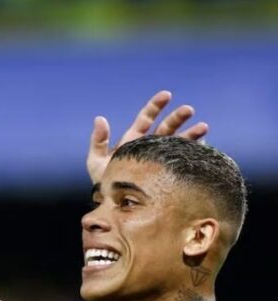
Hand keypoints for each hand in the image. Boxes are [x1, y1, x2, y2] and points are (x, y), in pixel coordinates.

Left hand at [87, 90, 208, 182]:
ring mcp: (159, 158)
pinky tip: (202, 148)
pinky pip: (182, 160)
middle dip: (177, 118)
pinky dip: (192, 152)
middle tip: (189, 110)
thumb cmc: (104, 183)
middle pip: (166, 127)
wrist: (115, 206)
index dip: (155, 106)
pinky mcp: (167, 172)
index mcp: (133, 140)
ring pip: (177, 142)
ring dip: (190, 134)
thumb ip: (98, 141)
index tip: (167, 95)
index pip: (146, 119)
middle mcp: (149, 146)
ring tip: (203, 128)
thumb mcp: (97, 161)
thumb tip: (99, 118)